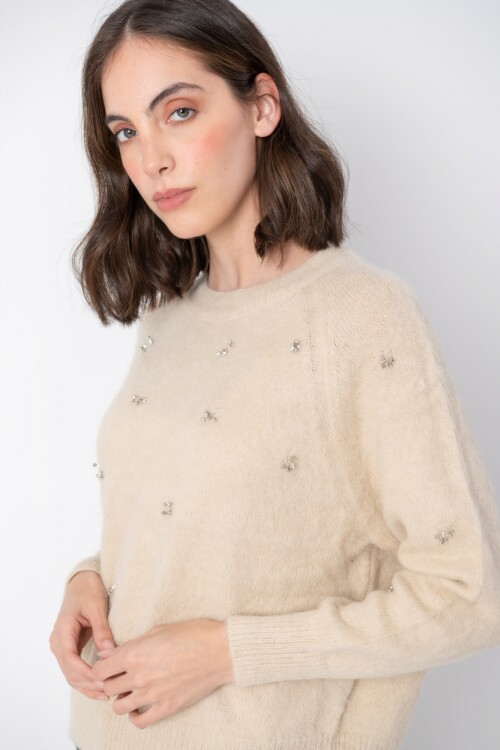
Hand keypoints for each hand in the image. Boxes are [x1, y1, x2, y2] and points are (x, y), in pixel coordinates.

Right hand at [49, 571, 115, 701]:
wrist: (82, 583)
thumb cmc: (89, 591)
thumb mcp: (97, 607)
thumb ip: (102, 630)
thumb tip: (108, 652)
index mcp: (63, 630)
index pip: (71, 660)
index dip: (87, 674)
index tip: (104, 680)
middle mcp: (57, 641)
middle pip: (69, 671)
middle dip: (88, 684)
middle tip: (109, 691)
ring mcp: (60, 646)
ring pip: (70, 674)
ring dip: (86, 686)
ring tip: (106, 694)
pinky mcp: (68, 648)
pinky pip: (73, 669)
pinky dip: (84, 679)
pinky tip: (99, 686)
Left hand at [91, 618, 233, 727]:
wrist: (220, 650)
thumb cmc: (192, 634)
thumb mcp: (158, 630)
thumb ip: (133, 644)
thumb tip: (114, 654)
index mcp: (135, 653)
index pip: (99, 670)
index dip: (100, 668)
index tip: (108, 666)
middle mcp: (139, 675)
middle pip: (106, 688)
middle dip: (109, 682)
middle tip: (118, 677)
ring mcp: (152, 694)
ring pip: (118, 707)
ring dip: (120, 699)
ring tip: (129, 691)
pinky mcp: (166, 707)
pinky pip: (139, 721)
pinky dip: (135, 715)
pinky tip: (140, 705)